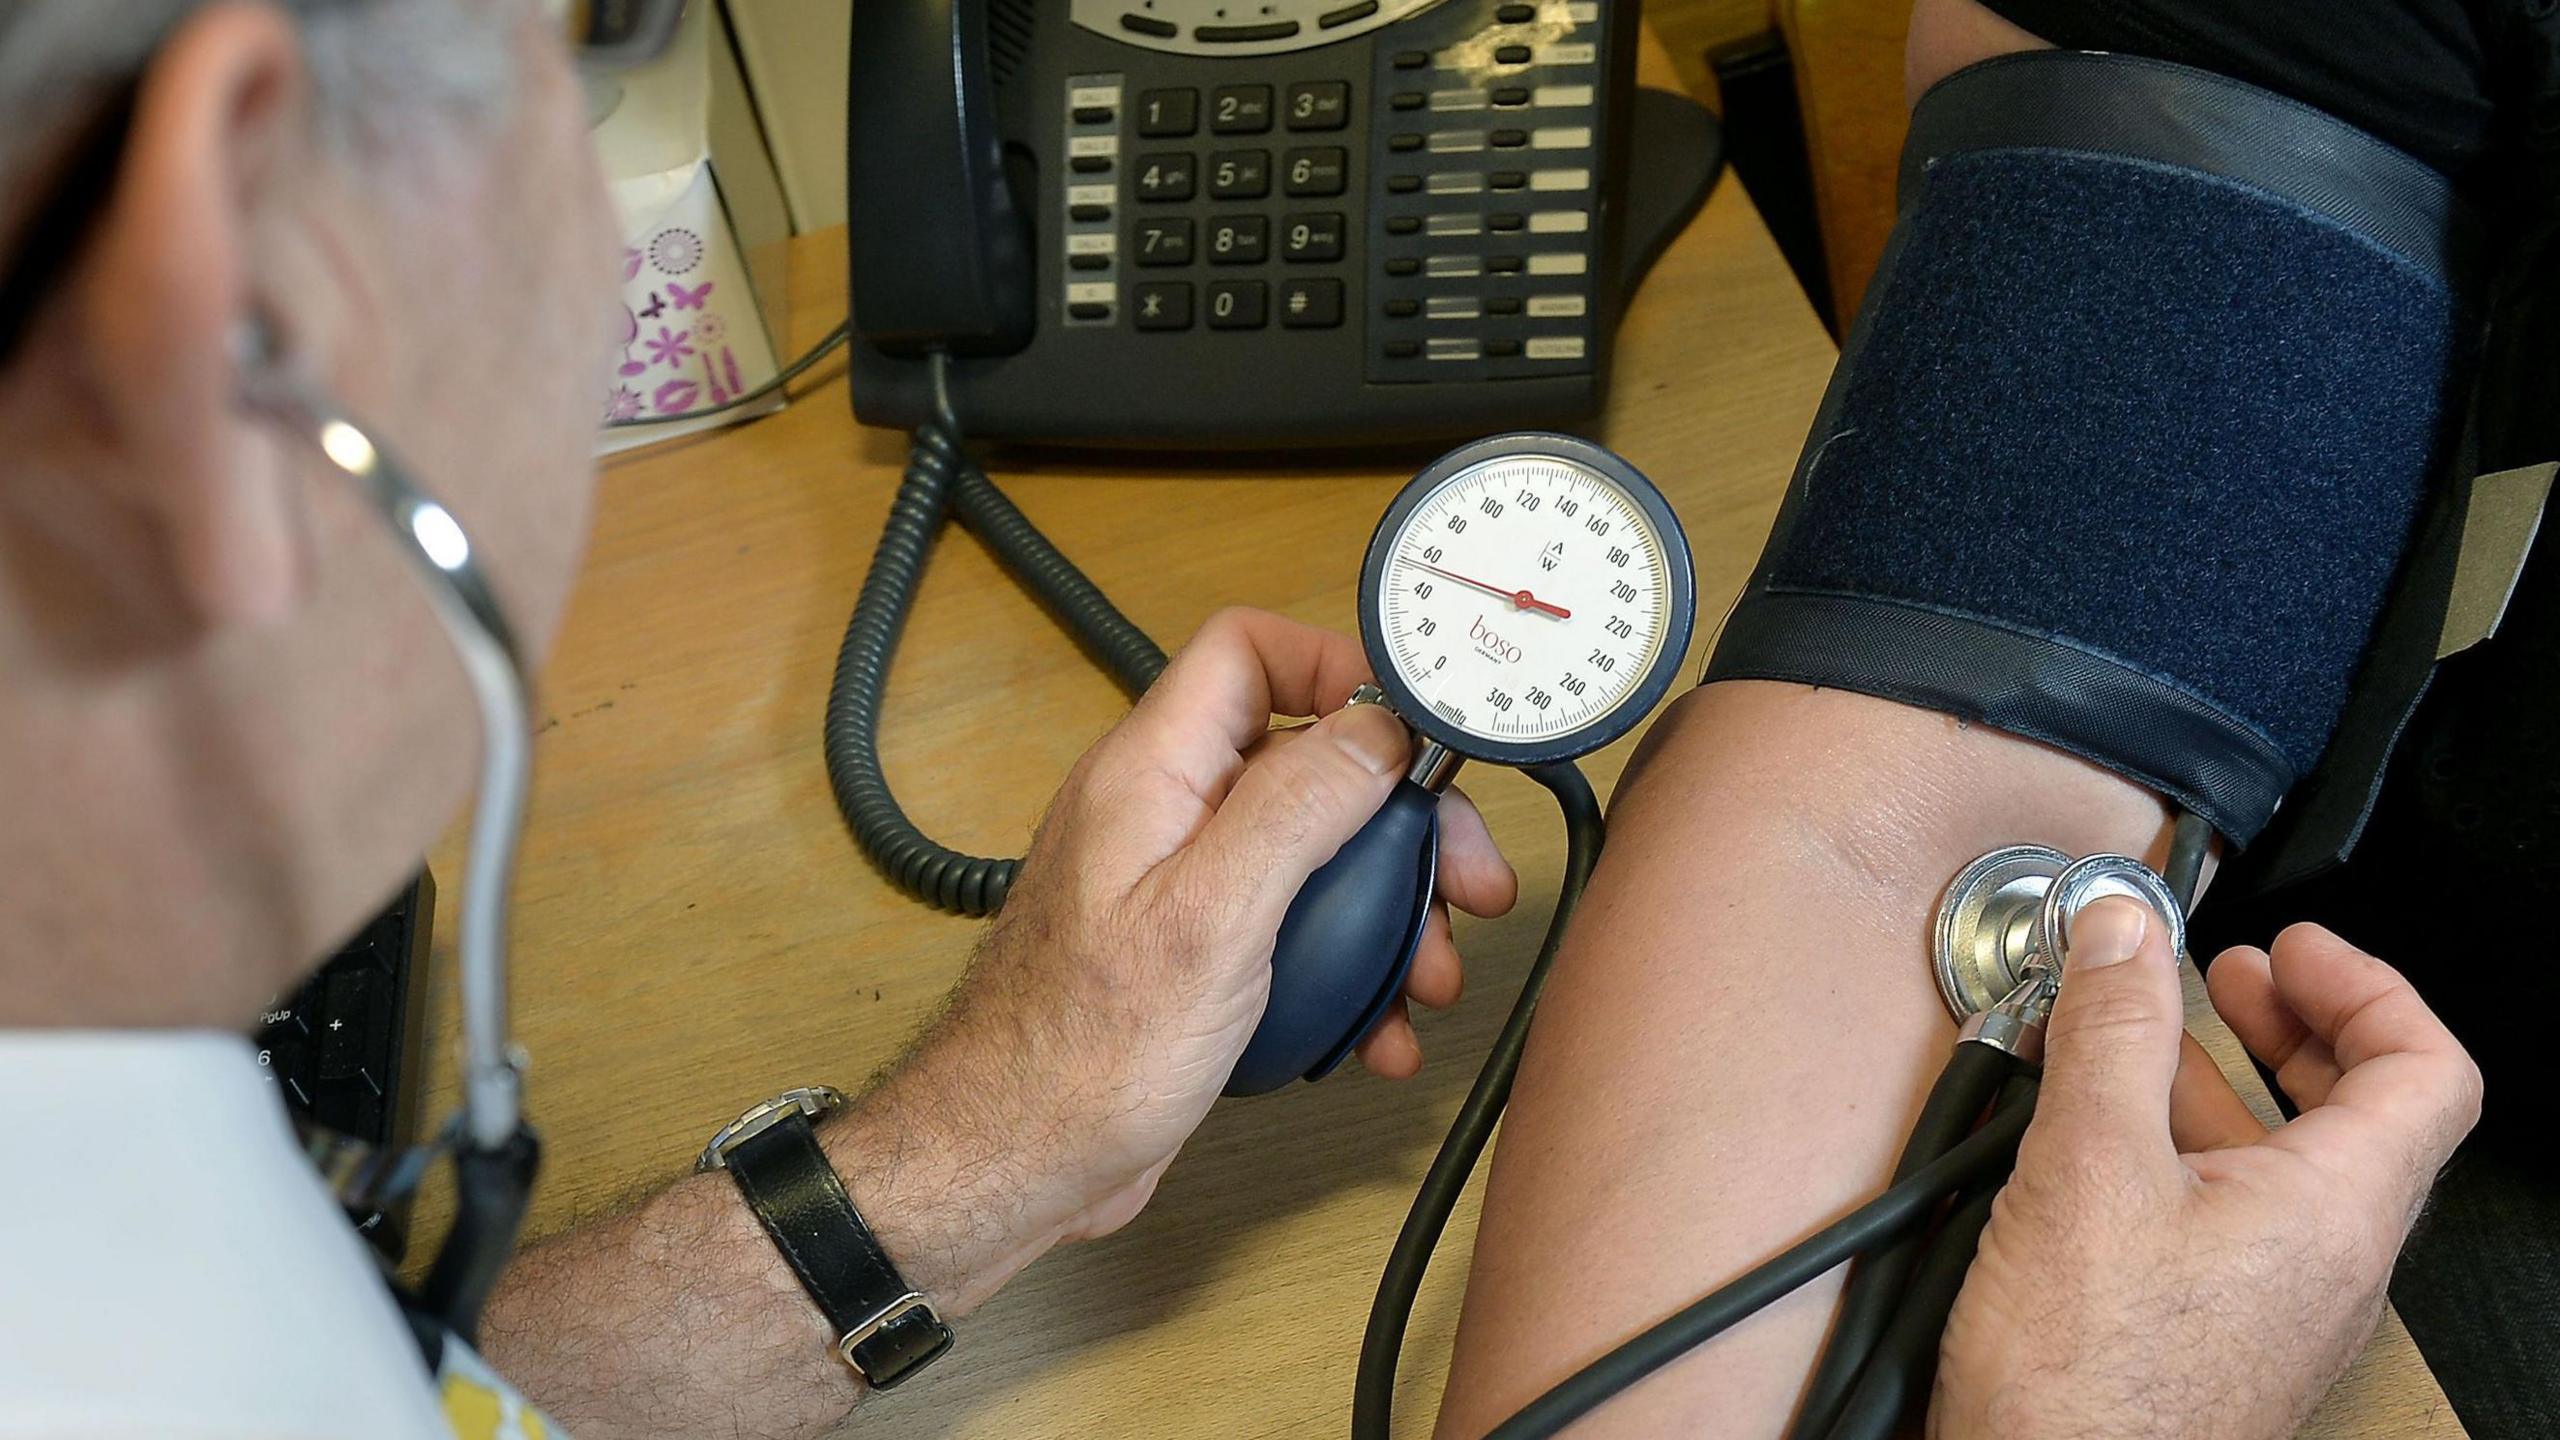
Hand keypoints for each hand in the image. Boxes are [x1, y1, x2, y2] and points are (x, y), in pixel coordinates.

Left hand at [846, 608, 1515, 1302]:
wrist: (1015, 1162)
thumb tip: (1376, 730)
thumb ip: (1295, 809)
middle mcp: (1164, 813)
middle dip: (1398, 821)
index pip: (1247, 652)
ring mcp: (1178, 885)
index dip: (1340, 667)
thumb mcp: (1212, 918)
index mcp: (1153, 773)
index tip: (1419, 734)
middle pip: (1306, 762)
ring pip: (1310, 856)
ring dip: (1387, 912)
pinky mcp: (1194, 954)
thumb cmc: (1082, 1053)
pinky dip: (1346, 974)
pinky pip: (1291, 933)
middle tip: (1467, 881)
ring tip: (1431, 976)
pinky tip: (1378, 1030)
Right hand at [1932, 900, 2481, 1439]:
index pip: (2426, 1070)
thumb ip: (2113, 1034)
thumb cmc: (2085, 1384)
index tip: (2289, 948)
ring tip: (2138, 1044)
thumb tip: (2126, 931)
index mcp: (2334, 1210)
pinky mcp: (2222, 1334)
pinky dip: (2187, 1149)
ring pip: (2289, 1165)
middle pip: (2364, 1112)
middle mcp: (2330, 1263)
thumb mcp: (2088, 1168)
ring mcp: (2280, 1305)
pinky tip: (2100, 1141)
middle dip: (2294, 1024)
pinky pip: (2236, 1216)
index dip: (2366, 987)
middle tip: (2231, 977)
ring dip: (2224, 1084)